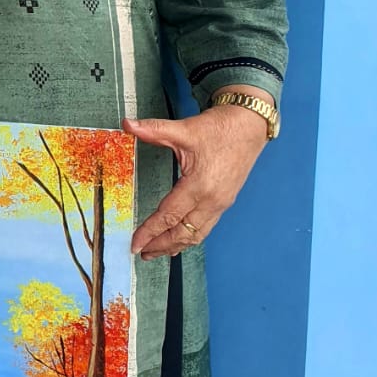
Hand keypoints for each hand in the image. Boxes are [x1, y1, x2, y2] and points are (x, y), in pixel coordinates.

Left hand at [125, 103, 269, 259]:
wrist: (249, 126)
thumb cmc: (219, 128)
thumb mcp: (184, 129)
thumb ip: (153, 130)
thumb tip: (127, 124)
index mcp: (199, 186)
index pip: (169, 215)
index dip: (150, 231)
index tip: (135, 243)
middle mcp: (212, 200)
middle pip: (182, 232)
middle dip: (161, 245)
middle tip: (141, 253)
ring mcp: (221, 204)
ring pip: (196, 234)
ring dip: (175, 245)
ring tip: (156, 252)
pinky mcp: (225, 202)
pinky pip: (206, 227)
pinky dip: (190, 237)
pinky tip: (180, 241)